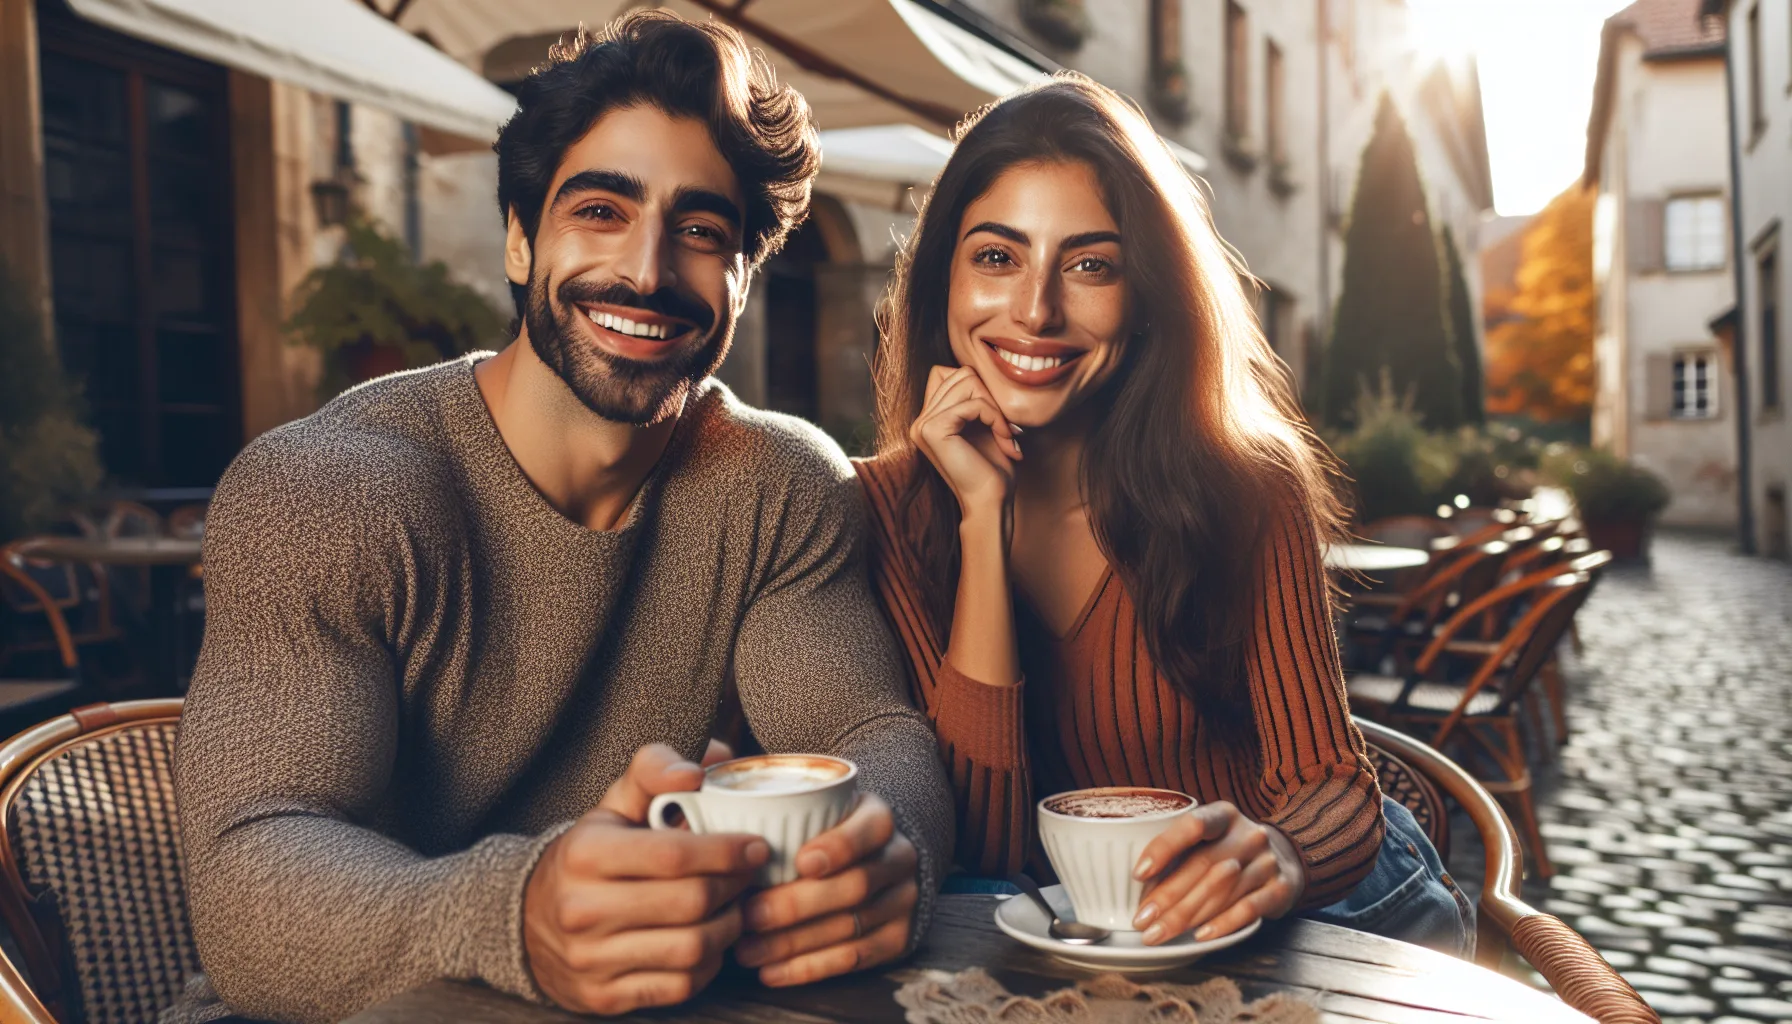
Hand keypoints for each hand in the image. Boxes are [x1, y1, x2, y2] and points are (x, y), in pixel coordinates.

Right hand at [524, 744, 768, 1014]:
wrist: (528, 921)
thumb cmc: (590, 854)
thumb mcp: (612, 805)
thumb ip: (654, 771)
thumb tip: (700, 768)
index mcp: (586, 853)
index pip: (674, 854)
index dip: (727, 850)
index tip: (756, 845)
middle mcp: (582, 909)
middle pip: (691, 902)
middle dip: (735, 887)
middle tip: (750, 876)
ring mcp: (591, 958)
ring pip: (692, 948)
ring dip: (728, 927)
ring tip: (733, 907)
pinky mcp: (604, 996)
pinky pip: (679, 986)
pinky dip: (708, 965)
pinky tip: (708, 941)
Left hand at [733, 794, 919, 986]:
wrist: (880, 862)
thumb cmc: (830, 832)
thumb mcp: (819, 807)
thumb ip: (778, 806)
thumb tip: (704, 808)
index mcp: (880, 818)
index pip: (868, 830)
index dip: (838, 847)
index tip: (800, 861)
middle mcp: (899, 859)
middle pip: (854, 886)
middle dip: (797, 905)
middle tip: (749, 916)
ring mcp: (902, 901)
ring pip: (850, 927)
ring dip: (793, 943)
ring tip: (745, 950)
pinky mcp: (897, 939)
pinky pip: (853, 959)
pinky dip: (809, 968)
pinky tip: (771, 971)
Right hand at [909, 365, 1021, 520]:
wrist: (990, 503)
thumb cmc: (992, 470)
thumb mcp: (984, 426)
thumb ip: (974, 398)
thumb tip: (977, 368)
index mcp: (928, 420)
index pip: (948, 373)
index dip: (978, 387)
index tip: (998, 419)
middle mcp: (920, 421)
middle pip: (960, 373)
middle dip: (990, 396)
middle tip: (1006, 428)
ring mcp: (923, 425)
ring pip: (967, 382)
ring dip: (995, 408)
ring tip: (1007, 435)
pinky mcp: (933, 429)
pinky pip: (973, 403)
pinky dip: (995, 417)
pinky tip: (1004, 439)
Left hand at [1131, 801, 1303, 944]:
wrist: (1284, 858)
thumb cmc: (1230, 848)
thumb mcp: (1210, 836)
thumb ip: (1182, 849)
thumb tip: (1141, 884)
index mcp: (1224, 814)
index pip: (1193, 825)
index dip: (1164, 848)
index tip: (1139, 874)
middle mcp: (1248, 835)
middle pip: (1203, 865)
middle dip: (1168, 896)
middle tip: (1141, 919)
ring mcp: (1267, 861)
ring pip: (1222, 890)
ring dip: (1186, 916)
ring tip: (1159, 933)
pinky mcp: (1280, 888)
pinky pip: (1248, 909)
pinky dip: (1222, 924)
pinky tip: (1200, 936)